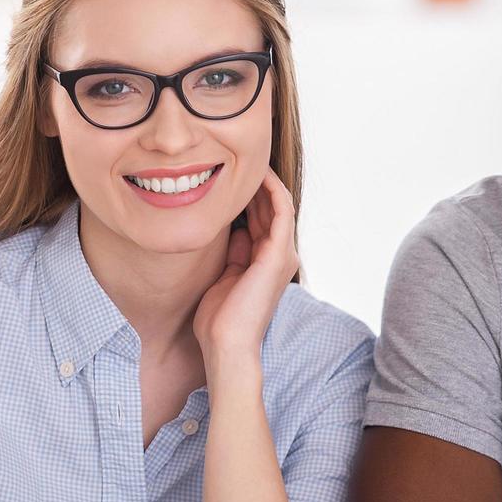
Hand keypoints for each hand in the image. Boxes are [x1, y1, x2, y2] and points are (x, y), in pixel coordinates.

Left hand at [193, 169, 299, 368]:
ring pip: (277, 205)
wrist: (227, 344)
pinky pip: (280, 211)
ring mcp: (282, 254)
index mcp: (266, 262)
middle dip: (254, 183)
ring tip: (249, 157)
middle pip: (269, 208)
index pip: (260, 219)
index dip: (246, 195)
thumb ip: (232, 252)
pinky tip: (257, 173)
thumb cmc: (219, 319)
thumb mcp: (223, 276)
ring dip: (264, 180)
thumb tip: (232, 229)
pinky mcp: (279, 254)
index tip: (228, 175)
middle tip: (238, 157)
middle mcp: (280, 256)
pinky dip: (271, 190)